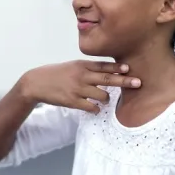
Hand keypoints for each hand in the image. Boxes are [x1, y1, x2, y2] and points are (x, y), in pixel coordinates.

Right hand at [17, 60, 140, 112]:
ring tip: (105, 99)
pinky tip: (95, 108)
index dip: (117, 67)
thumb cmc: (56, 74)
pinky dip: (96, 109)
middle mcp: (81, 76)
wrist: (36, 83)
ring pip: (102, 95)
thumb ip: (88, 68)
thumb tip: (108, 71)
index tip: (129, 68)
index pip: (103, 66)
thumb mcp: (72, 66)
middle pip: (107, 79)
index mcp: (81, 65)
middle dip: (124, 81)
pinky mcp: (72, 101)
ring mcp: (77, 89)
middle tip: (138, 83)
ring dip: (107, 99)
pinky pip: (91, 107)